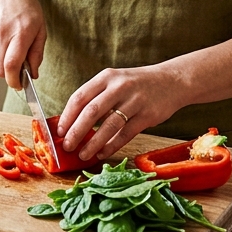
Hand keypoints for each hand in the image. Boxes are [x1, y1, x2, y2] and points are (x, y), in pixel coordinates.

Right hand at [0, 0, 45, 87]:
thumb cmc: (27, 8)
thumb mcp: (41, 29)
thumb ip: (36, 54)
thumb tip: (32, 74)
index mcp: (20, 34)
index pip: (12, 65)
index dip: (14, 81)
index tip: (19, 85)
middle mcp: (2, 34)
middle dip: (9, 75)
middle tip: (18, 71)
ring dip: (2, 63)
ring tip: (11, 47)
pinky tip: (2, 38)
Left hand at [57, 64, 183, 160]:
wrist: (172, 81)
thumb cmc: (136, 84)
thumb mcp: (115, 82)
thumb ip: (97, 98)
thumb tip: (73, 124)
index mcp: (106, 77)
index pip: (80, 97)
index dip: (68, 116)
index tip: (59, 132)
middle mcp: (119, 86)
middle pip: (92, 112)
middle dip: (76, 132)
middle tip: (67, 146)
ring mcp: (135, 100)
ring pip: (109, 125)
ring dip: (93, 143)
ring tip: (83, 154)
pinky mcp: (148, 115)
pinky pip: (126, 134)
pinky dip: (112, 146)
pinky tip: (102, 153)